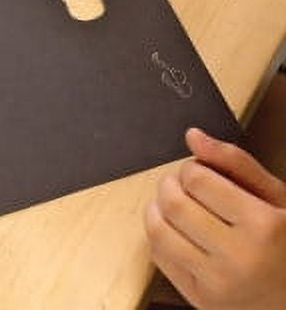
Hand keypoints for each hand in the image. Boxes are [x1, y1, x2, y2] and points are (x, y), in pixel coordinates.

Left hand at [145, 128, 285, 309]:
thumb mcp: (278, 199)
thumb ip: (236, 163)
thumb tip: (193, 136)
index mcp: (264, 226)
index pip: (196, 178)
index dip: (192, 168)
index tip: (199, 172)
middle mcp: (239, 257)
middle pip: (173, 203)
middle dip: (170, 185)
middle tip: (183, 186)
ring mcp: (217, 283)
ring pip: (157, 230)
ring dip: (158, 209)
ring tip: (177, 207)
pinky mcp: (200, 299)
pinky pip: (159, 256)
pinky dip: (160, 236)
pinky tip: (178, 232)